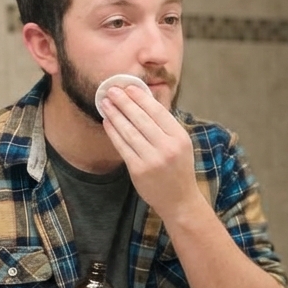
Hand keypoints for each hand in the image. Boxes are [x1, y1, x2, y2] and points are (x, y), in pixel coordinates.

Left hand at [99, 84, 199, 220]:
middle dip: (124, 102)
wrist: (179, 200)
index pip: (158, 112)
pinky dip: (113, 132)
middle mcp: (167, 147)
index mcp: (180, 138)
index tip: (128, 87)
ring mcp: (152, 159)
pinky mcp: (138, 170)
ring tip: (105, 103)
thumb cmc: (179, 169)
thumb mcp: (181, 145)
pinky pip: (122, 146)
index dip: (141, 98)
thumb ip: (166, 126)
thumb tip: (146, 100)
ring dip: (115, 114)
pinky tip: (107, 122)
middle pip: (141, 119)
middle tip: (111, 90)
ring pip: (129, 131)